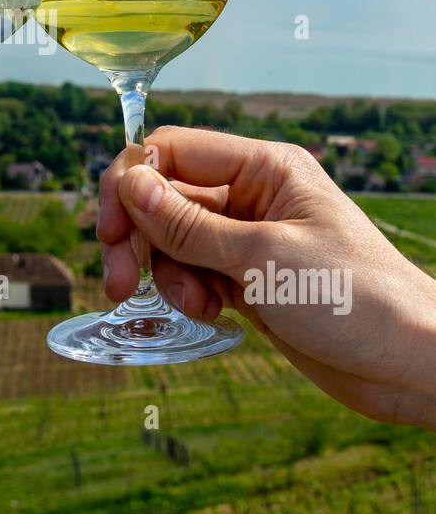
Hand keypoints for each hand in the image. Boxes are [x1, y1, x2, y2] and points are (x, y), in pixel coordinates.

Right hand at [98, 126, 435, 427]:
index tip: (107, 232)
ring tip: (196, 306)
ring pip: (173, 239)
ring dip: (166, 272)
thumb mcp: (261, 258)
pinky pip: (194, 272)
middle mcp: (254, 195)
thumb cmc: (354, 299)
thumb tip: (129, 183)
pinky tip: (210, 314)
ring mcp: (251, 238)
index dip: (129, 184)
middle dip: (136, 236)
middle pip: (164, 196)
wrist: (409, 362)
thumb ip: (188, 224)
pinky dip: (187, 292)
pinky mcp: (251, 278)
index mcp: (264, 168)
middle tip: (118, 283)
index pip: (171, 152)